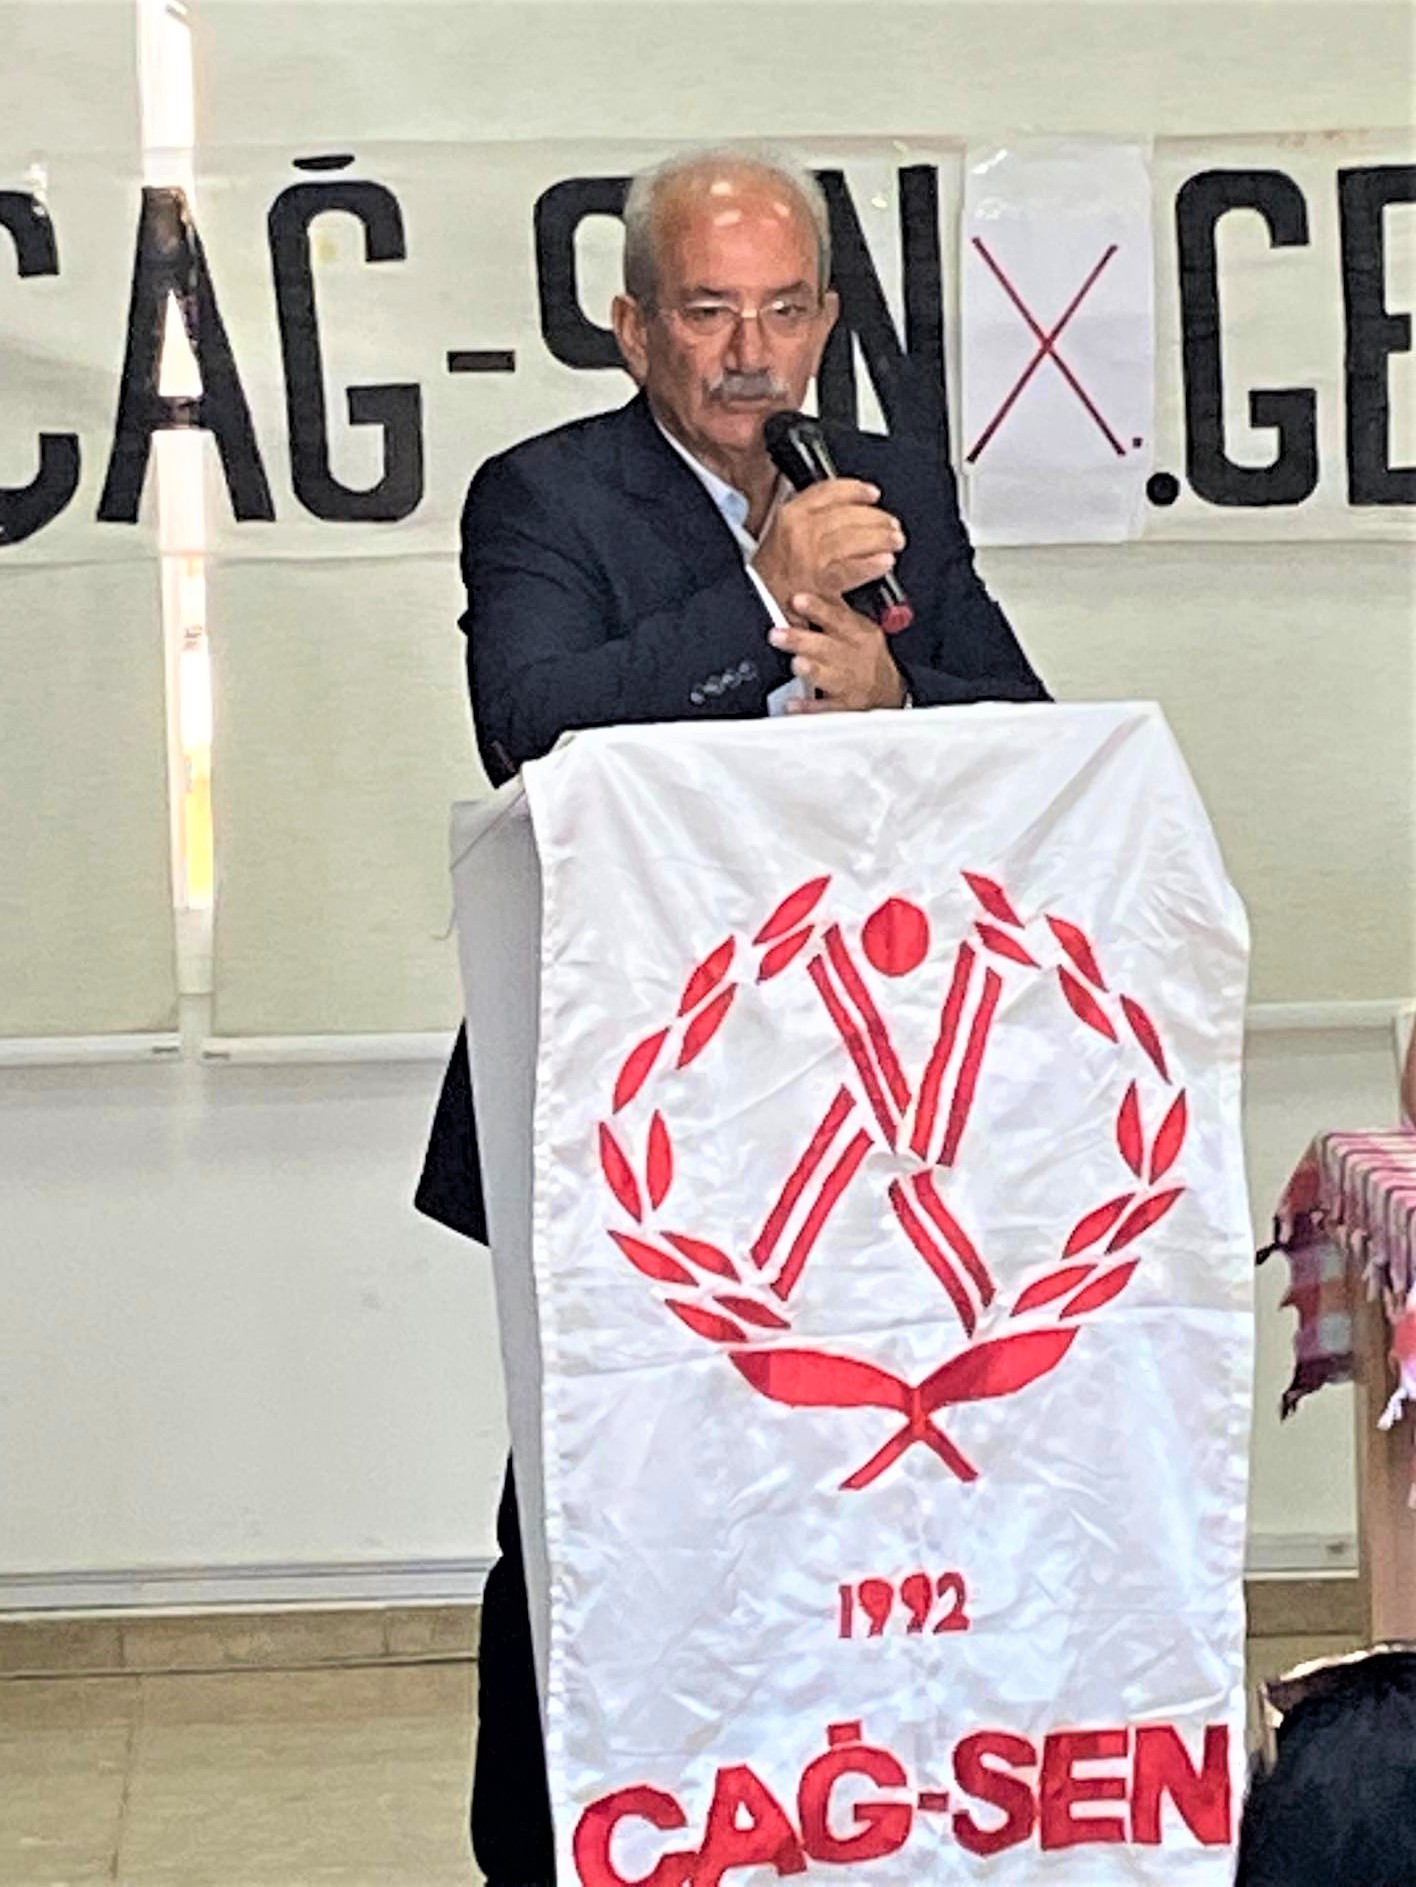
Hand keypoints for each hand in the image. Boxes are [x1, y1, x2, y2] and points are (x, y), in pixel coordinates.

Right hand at [752, 479, 904, 617]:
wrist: (761, 604)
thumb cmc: (775, 572)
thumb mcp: (784, 532)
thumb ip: (812, 514)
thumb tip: (849, 505)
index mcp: (791, 514)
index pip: (829, 491)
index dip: (856, 490)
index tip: (872, 494)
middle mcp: (799, 532)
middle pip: (846, 515)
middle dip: (876, 518)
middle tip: (892, 526)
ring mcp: (808, 557)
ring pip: (852, 538)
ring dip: (879, 539)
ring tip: (894, 541)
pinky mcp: (818, 583)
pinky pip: (851, 569)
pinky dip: (871, 564)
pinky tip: (885, 562)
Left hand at [768, 592, 906, 712]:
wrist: (888, 693)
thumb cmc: (866, 656)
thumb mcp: (859, 629)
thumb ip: (833, 613)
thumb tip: (805, 588)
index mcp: (859, 634)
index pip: (837, 617)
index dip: (818, 608)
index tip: (797, 599)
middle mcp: (855, 658)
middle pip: (827, 647)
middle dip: (802, 640)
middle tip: (776, 633)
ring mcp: (850, 684)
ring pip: (830, 677)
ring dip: (812, 670)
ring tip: (796, 664)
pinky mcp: (845, 708)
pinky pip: (826, 710)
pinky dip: (809, 709)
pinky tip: (792, 705)